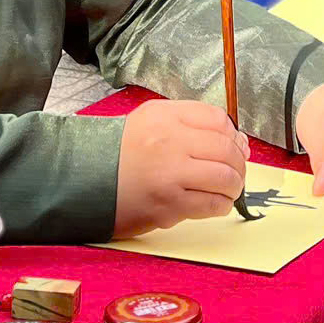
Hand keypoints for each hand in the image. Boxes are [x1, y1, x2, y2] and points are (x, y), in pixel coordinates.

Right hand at [112, 100, 248, 235]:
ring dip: (233, 186)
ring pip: (225, 178)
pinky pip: (211, 204)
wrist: (85, 182)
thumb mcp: (151, 120)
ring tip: (227, 189)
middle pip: (226, 150)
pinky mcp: (168, 205)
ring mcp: (170, 175)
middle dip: (238, 164)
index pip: (218, 120)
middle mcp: (170, 142)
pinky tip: (214, 203)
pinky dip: (220, 205)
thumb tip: (235, 140)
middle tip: (235, 172)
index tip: (236, 147)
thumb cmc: (121, 153)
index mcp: (166, 117)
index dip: (234, 136)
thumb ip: (190, 122)